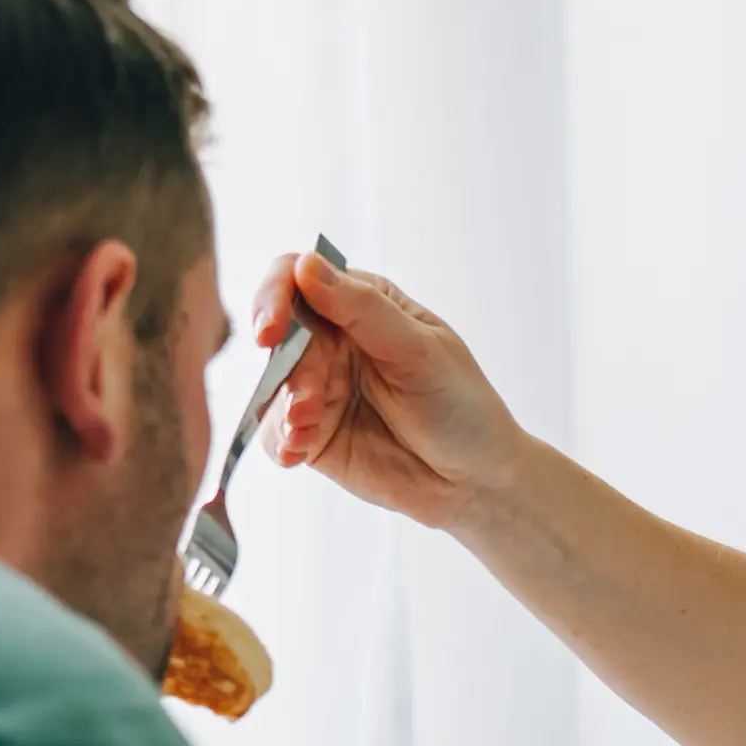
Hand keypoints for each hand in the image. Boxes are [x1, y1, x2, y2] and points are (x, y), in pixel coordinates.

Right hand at [258, 253, 540, 532]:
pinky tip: (297, 453)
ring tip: (305, 434)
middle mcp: (333, 341)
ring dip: (281, 410)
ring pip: (272, 387)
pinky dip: (279, 441)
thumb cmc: (460, 405)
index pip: (298, 278)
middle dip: (288, 372)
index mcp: (361, 303)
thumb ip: (362, 309)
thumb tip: (306, 265)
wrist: (475, 479)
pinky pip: (274, 432)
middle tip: (306, 406)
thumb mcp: (419, 351)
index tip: (269, 331)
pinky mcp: (311, 434)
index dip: (274, 297)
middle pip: (280, 338)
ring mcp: (318, 387)